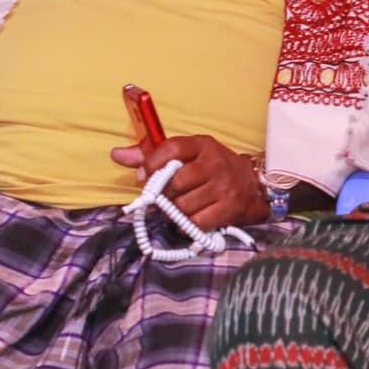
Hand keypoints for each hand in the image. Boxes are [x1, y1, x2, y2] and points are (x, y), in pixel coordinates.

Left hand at [109, 134, 268, 230]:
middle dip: (165, 193)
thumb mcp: (185, 155)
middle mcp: (214, 163)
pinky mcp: (229, 208)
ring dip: (175, 211)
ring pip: (183, 205)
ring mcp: (224, 186)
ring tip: (180, 206)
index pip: (171, 148)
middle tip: (166, 195)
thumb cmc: (210, 167)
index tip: (145, 175)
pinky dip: (188, 223)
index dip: (153, 163)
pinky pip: (196, 222)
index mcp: (201, 144)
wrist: (252, 184)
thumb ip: (150, 155)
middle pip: (176, 182)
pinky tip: (192, 216)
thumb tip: (116, 155)